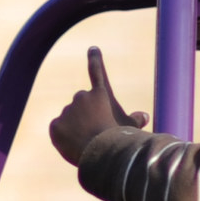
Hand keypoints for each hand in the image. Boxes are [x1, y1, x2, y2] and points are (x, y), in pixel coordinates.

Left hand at [48, 47, 146, 163]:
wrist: (102, 152)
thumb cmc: (120, 138)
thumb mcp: (131, 128)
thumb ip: (136, 120)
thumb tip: (144, 116)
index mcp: (102, 94)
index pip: (97, 72)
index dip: (95, 59)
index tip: (92, 48)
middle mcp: (82, 96)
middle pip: (81, 105)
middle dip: (85, 115)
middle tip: (95, 131)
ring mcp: (68, 110)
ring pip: (70, 118)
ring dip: (76, 127)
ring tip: (88, 141)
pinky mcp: (55, 124)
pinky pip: (58, 130)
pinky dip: (64, 137)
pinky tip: (75, 145)